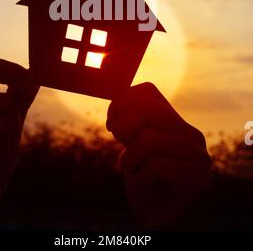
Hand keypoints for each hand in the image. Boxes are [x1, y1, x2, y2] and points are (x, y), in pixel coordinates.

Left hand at [107, 82, 211, 229]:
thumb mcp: (132, 144)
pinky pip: (154, 166)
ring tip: (136, 171)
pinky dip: (140, 179)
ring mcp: (198, 155)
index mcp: (176, 122)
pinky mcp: (198, 178)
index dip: (120, 103)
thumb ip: (132, 119)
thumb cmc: (142, 180)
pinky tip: (149, 186)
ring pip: (147, 140)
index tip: (112, 126)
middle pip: (146, 109)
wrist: (156, 220)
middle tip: (123, 148)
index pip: (146, 91)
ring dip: (129, 160)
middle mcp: (192, 134)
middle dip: (123, 128)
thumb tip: (118, 97)